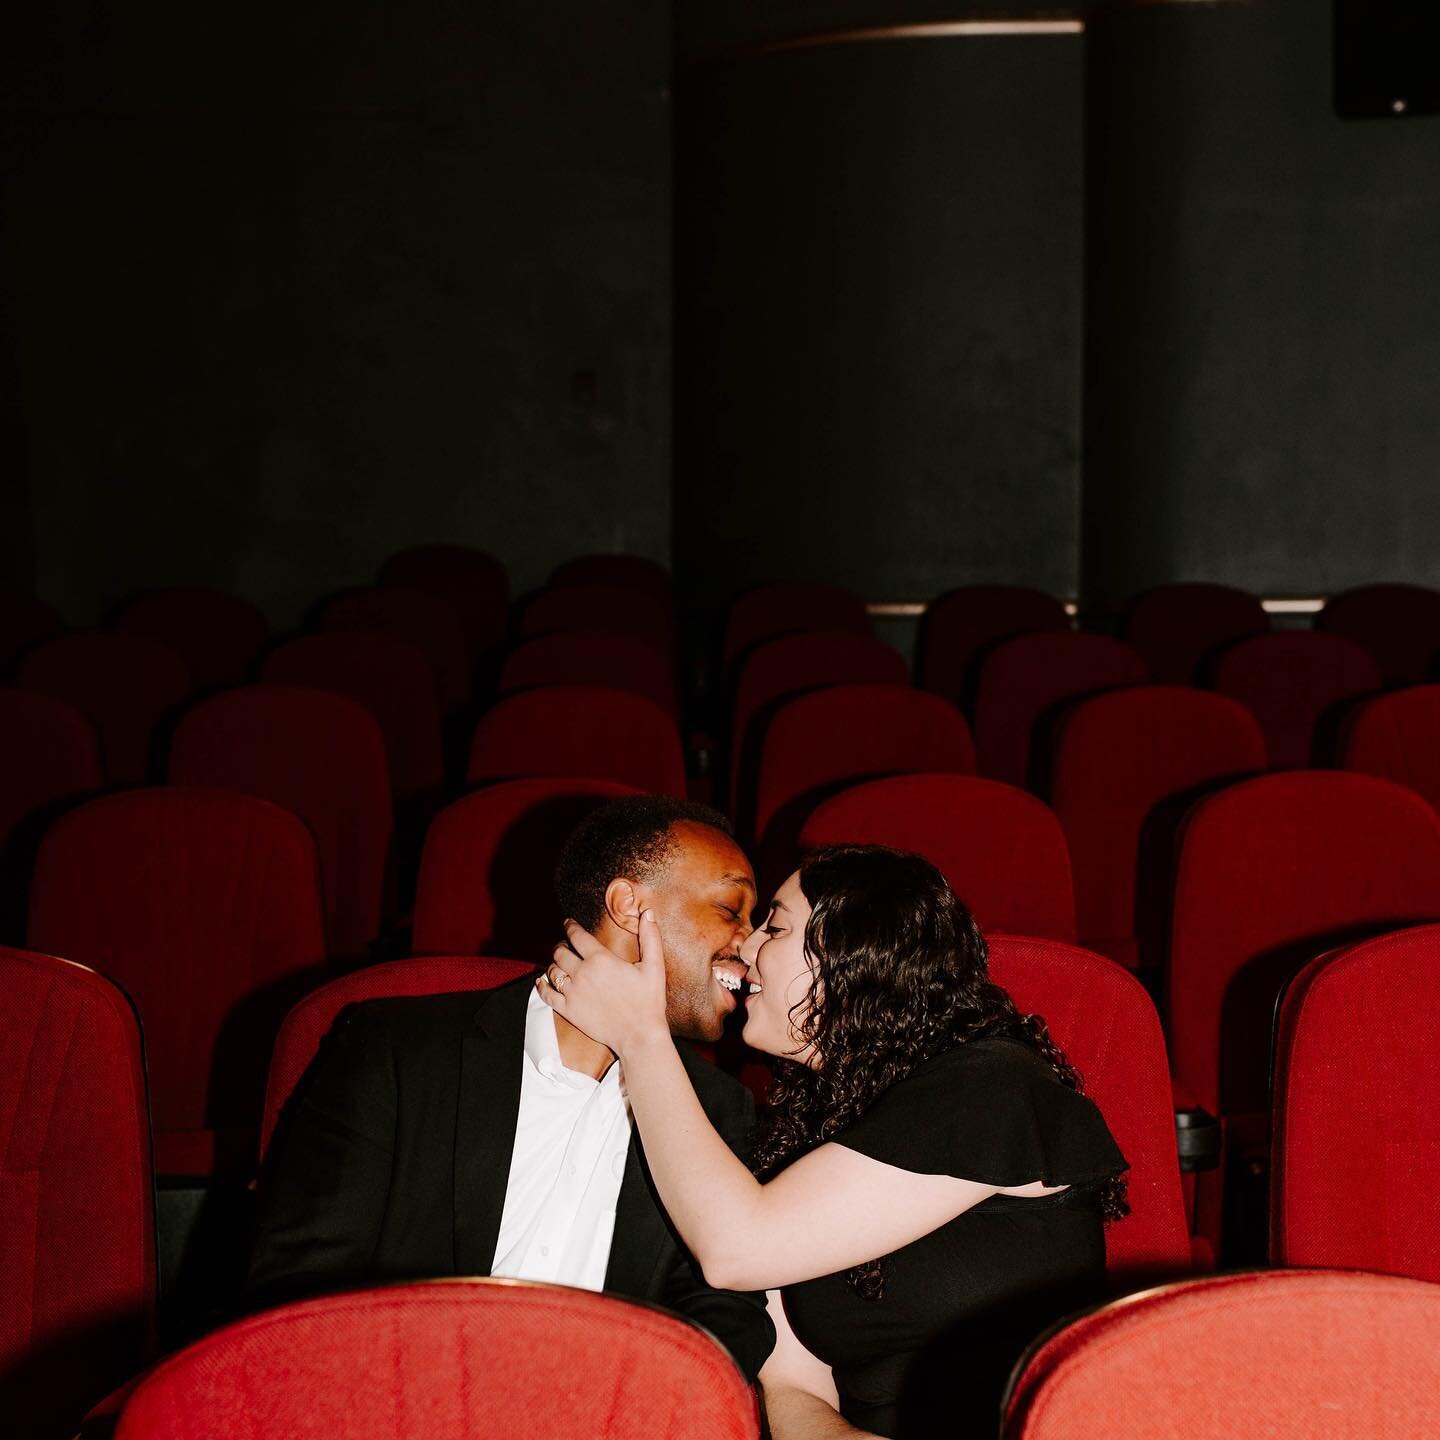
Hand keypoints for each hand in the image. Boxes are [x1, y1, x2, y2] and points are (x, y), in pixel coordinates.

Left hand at [538, 909, 669, 1056]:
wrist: (639, 1035)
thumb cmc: (648, 1001)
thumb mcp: (654, 966)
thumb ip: (650, 937)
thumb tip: (648, 913)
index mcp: (601, 959)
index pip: (577, 936)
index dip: (570, 926)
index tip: (568, 923)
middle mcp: (582, 973)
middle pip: (560, 952)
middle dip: (560, 944)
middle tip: (563, 944)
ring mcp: (573, 993)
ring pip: (552, 971)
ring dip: (553, 963)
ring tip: (557, 962)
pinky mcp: (568, 1010)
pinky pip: (547, 995)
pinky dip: (541, 986)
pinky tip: (541, 981)